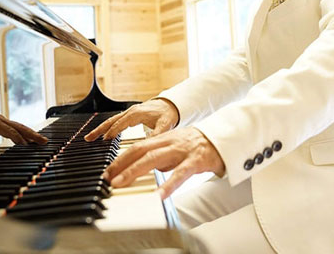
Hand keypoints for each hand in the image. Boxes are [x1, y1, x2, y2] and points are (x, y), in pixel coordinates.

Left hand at [0, 110, 47, 158]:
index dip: (16, 137)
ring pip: (20, 127)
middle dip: (31, 134)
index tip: (25, 145)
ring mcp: (2, 120)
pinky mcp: (3, 123)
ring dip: (32, 134)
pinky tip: (33, 140)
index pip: (8, 130)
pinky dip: (26, 133)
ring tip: (43, 141)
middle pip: (19, 127)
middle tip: (43, 141)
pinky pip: (17, 128)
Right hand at [84, 98, 179, 141]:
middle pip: (110, 121)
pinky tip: (103, 135)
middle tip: (88, 138)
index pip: (120, 124)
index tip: (103, 141)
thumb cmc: (168, 114)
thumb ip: (157, 134)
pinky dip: (108, 127)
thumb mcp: (165, 125)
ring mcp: (130, 113)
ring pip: (111, 120)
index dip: (112, 132)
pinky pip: (116, 121)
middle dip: (99, 130)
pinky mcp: (131, 115)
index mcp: (136, 114)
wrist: (172, 105)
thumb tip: (150, 143)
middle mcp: (131, 112)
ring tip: (89, 137)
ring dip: (100, 129)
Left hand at [103, 127, 224, 199]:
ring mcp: (182, 150)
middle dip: (121, 164)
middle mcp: (170, 142)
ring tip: (121, 183)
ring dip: (134, 171)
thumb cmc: (199, 144)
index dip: (120, 158)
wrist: (226, 136)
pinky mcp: (196, 160)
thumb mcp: (176, 146)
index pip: (137, 146)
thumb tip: (147, 169)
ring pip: (154, 159)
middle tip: (108, 178)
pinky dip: (168, 185)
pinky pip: (180, 174)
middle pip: (140, 150)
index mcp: (164, 138)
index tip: (108, 171)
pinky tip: (158, 196)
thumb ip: (161, 155)